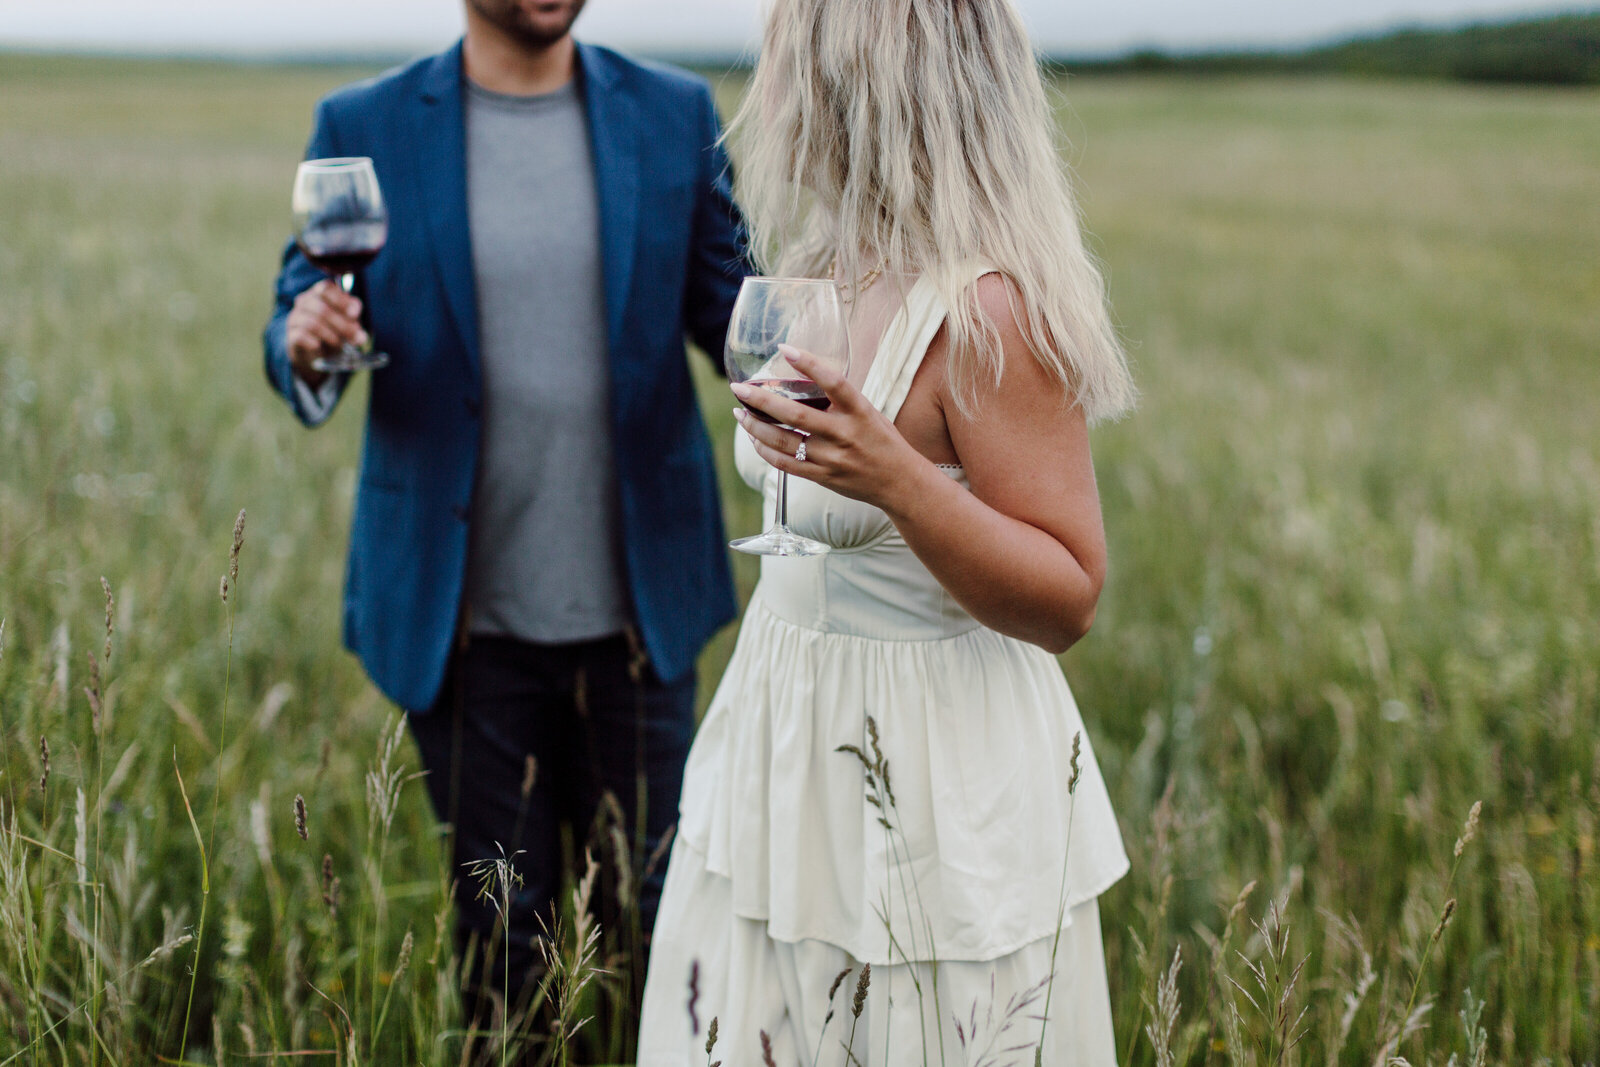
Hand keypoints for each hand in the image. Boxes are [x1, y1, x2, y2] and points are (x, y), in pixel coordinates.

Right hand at [286, 280, 366, 385]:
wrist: (316, 352)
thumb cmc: (334, 330)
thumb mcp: (347, 322)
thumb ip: (354, 322)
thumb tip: (360, 335)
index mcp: (319, 293)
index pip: (326, 288)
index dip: (341, 301)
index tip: (354, 315)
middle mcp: (304, 302)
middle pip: (322, 309)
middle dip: (343, 325)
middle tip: (355, 338)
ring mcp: (295, 317)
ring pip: (313, 323)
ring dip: (331, 336)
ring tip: (339, 345)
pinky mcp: (291, 334)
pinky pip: (301, 335)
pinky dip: (314, 342)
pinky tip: (320, 346)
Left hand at [731, 345, 931, 512]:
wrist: (899, 482)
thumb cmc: (882, 441)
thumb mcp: (868, 413)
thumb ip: (839, 401)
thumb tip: (803, 381)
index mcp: (860, 412)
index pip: (834, 381)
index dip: (810, 363)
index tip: (785, 348)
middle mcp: (844, 434)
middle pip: (796, 415)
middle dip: (762, 400)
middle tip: (739, 387)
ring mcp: (832, 458)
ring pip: (783, 441)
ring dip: (755, 426)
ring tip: (740, 412)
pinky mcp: (822, 477)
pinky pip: (785, 464)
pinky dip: (765, 451)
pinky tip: (754, 438)